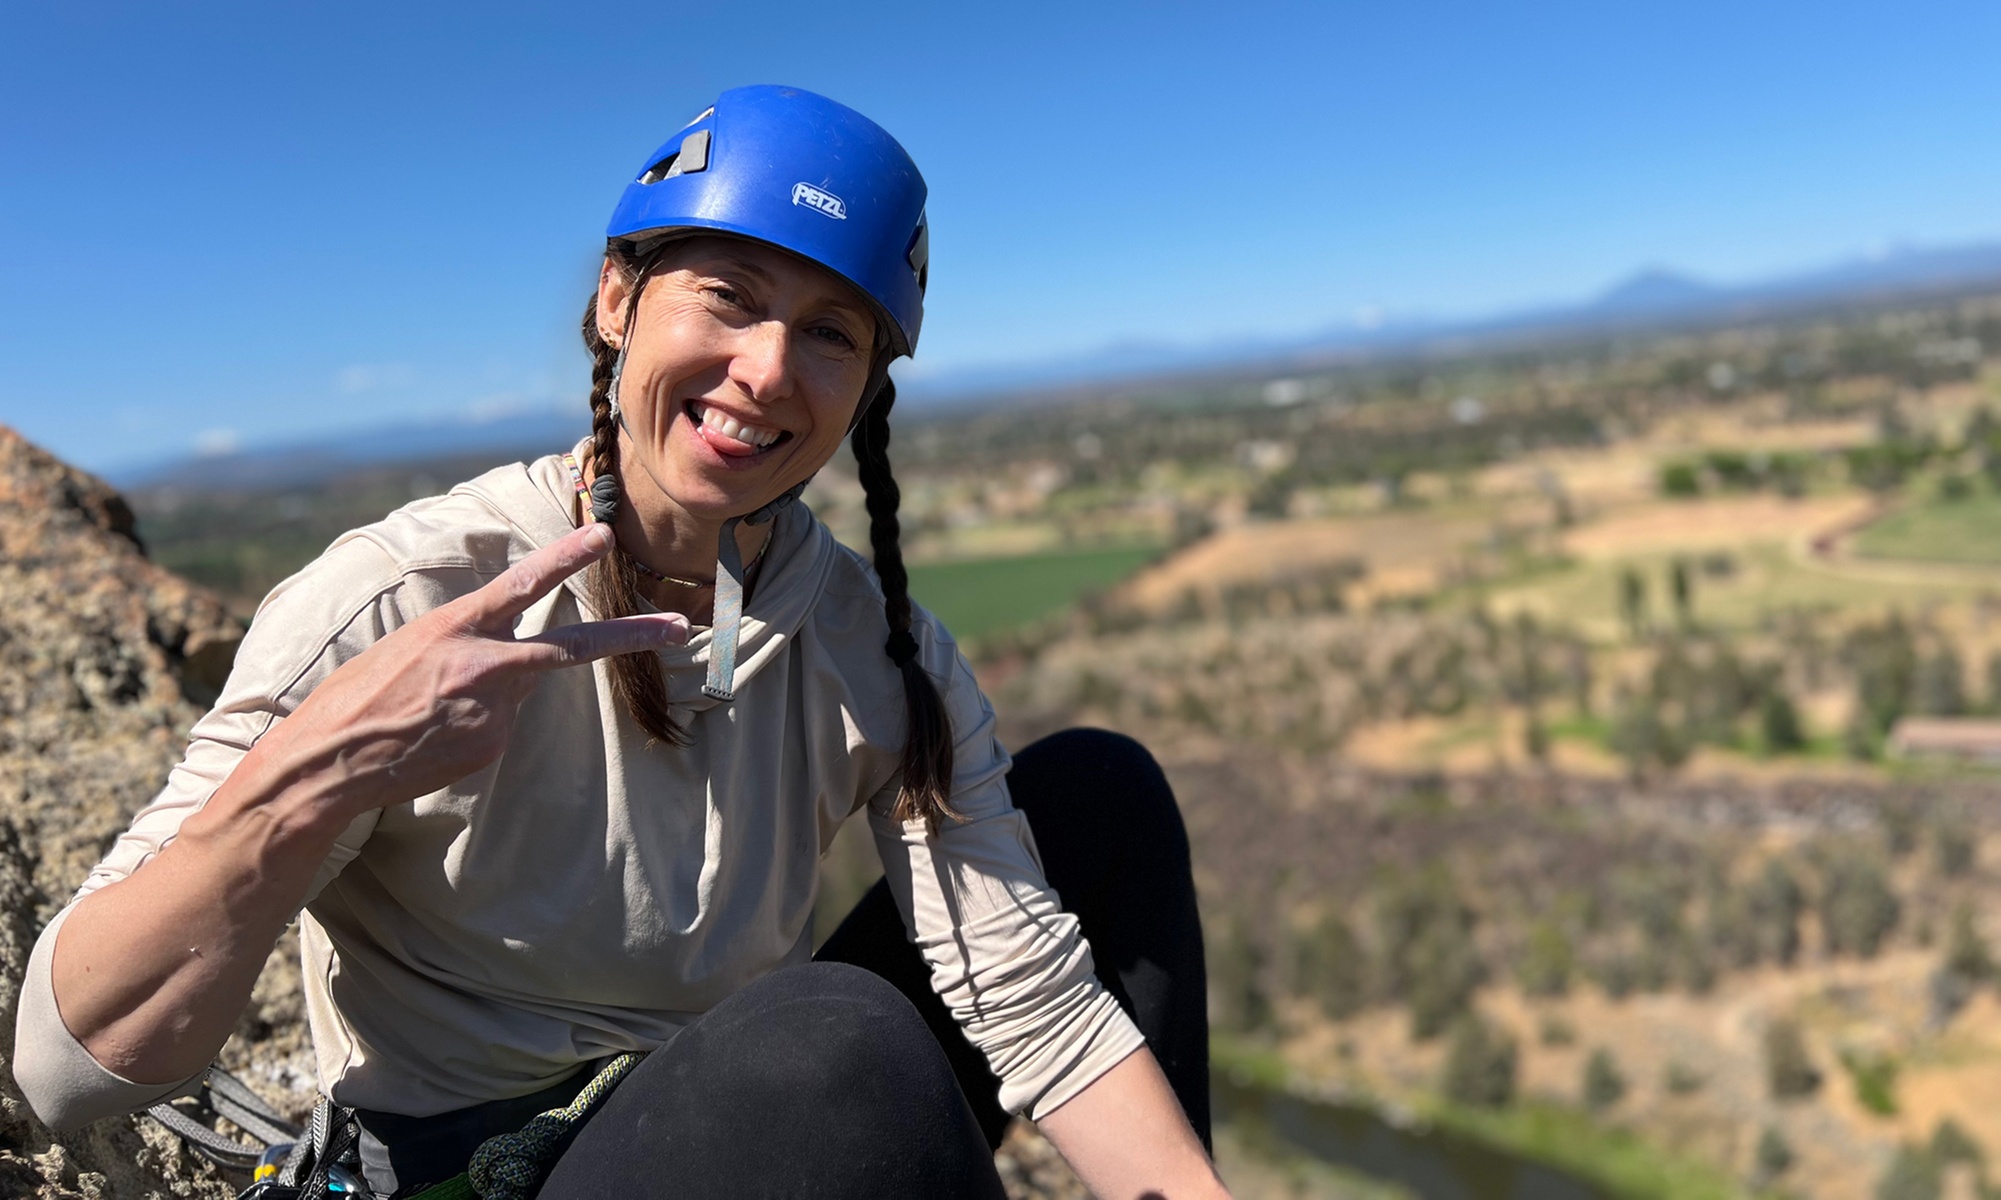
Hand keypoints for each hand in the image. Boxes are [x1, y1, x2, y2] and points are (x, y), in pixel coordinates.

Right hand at [265, 522, 687, 818]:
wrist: (329, 763)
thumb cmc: (357, 697)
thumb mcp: (408, 646)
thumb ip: (466, 641)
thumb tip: (510, 659)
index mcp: (456, 627)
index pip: (523, 584)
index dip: (566, 558)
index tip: (605, 536)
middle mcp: (483, 664)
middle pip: (572, 647)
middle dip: (632, 637)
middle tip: (680, 627)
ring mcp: (492, 710)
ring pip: (515, 693)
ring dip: (484, 699)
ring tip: (427, 715)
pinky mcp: (490, 747)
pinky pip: (495, 731)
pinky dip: (469, 732)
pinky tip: (430, 741)